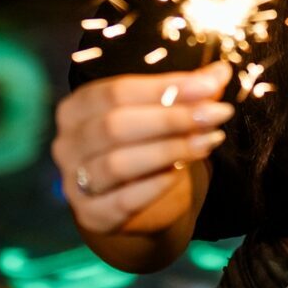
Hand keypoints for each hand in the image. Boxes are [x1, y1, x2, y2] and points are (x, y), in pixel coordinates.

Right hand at [52, 61, 233, 237]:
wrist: (128, 198)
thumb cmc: (142, 142)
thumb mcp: (160, 112)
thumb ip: (187, 92)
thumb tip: (220, 72)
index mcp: (77, 107)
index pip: (118, 90)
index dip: (165, 88)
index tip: (209, 87)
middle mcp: (67, 143)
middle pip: (115, 125)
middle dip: (171, 118)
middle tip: (216, 115)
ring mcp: (73, 182)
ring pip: (118, 163)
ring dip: (170, 150)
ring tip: (208, 141)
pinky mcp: (91, 215)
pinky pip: (124, 199)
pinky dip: (156, 185)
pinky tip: (181, 172)